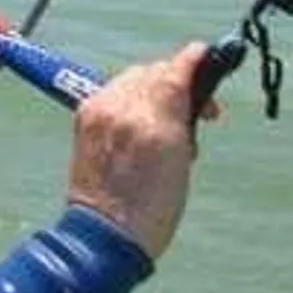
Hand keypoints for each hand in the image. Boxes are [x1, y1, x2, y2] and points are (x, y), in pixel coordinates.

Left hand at [64, 42, 220, 260]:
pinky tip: (141, 124)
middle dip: (176, 81)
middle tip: (198, 109)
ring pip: (133, 78)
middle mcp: (121, 110)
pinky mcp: (84, 118)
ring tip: (167, 123)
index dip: (194, 61)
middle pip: (153, 71)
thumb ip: (185, 115)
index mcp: (152, 124)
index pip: (174, 71)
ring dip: (153, 90)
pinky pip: (114, 91)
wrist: (106, 235)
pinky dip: (131, 99)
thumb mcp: (180, 160)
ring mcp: (99, 112)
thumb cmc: (152, 209)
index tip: (207, 57)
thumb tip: (190, 83)